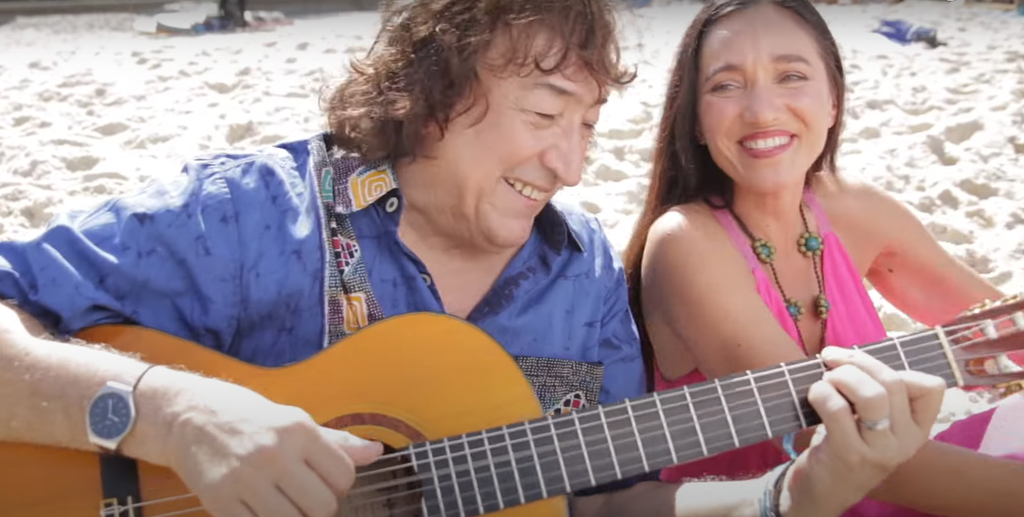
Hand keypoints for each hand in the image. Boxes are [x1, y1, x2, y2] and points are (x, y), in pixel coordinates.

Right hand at [165, 377, 383, 516]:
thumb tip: (375, 451)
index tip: (323, 482)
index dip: (339, 486)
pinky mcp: (220, 500)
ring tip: (284, 505)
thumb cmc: (249, 418)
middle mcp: (275, 454)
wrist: (189, 416)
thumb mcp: (294, 420)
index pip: (344, 476)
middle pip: (323, 507)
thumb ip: (336, 441)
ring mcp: (246, 479)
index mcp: (299, 431)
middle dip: (318, 508)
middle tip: (304, 498)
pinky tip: (261, 511)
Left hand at [781, 346, 945, 516]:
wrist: (820, 492)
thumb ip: (874, 392)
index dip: (896, 365)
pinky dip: (821, 392)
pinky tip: (813, 396)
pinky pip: (837, 409)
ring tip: (825, 380)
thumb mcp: (871, 422)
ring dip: (841, 377)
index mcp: (916, 429)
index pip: (931, 386)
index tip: (864, 364)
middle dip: (857, 362)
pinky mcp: (850, 455)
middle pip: (893, 382)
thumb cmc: (843, 446)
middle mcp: (905, 442)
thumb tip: (851, 353)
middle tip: (831, 360)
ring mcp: (880, 451)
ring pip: (871, 395)